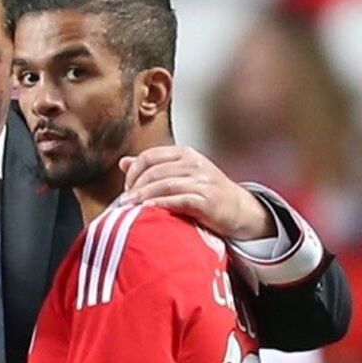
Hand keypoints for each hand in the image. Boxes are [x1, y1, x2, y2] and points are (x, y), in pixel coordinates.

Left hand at [118, 146, 275, 240]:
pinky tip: (148, 208)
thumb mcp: (179, 173)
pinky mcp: (207, 200)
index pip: (149, 156)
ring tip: (129, 206)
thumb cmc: (204, 191)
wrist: (238, 209)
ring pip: (164, 184)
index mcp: (185, 154)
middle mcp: (194, 164)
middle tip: (125, 200)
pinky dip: (161, 203)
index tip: (126, 187)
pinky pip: (179, 199)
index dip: (133, 171)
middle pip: (154, 171)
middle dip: (135, 186)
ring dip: (143, 196)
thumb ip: (152, 167)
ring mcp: (202, 181)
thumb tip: (123, 162)